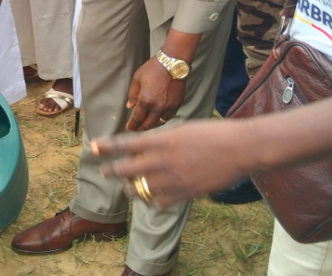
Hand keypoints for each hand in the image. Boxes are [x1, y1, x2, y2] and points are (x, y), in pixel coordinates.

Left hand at [92, 119, 251, 207]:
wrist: (238, 148)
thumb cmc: (211, 133)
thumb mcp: (181, 129)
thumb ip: (161, 140)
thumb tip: (146, 146)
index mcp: (160, 140)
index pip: (124, 144)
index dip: (106, 146)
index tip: (93, 146)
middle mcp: (161, 161)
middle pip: (124, 170)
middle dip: (111, 171)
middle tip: (105, 171)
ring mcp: (171, 180)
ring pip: (139, 190)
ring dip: (131, 188)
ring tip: (129, 186)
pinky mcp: (183, 194)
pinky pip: (158, 202)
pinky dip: (152, 200)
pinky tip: (152, 197)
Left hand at [126, 58, 184, 131]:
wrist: (173, 63)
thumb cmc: (153, 69)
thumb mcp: (137, 79)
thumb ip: (132, 94)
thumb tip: (129, 106)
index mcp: (146, 100)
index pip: (137, 118)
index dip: (132, 124)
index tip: (129, 128)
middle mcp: (158, 106)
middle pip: (148, 124)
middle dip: (140, 128)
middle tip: (136, 129)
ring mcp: (169, 107)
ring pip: (159, 122)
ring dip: (152, 126)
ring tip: (146, 126)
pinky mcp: (177, 104)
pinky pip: (169, 117)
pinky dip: (162, 120)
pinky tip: (158, 119)